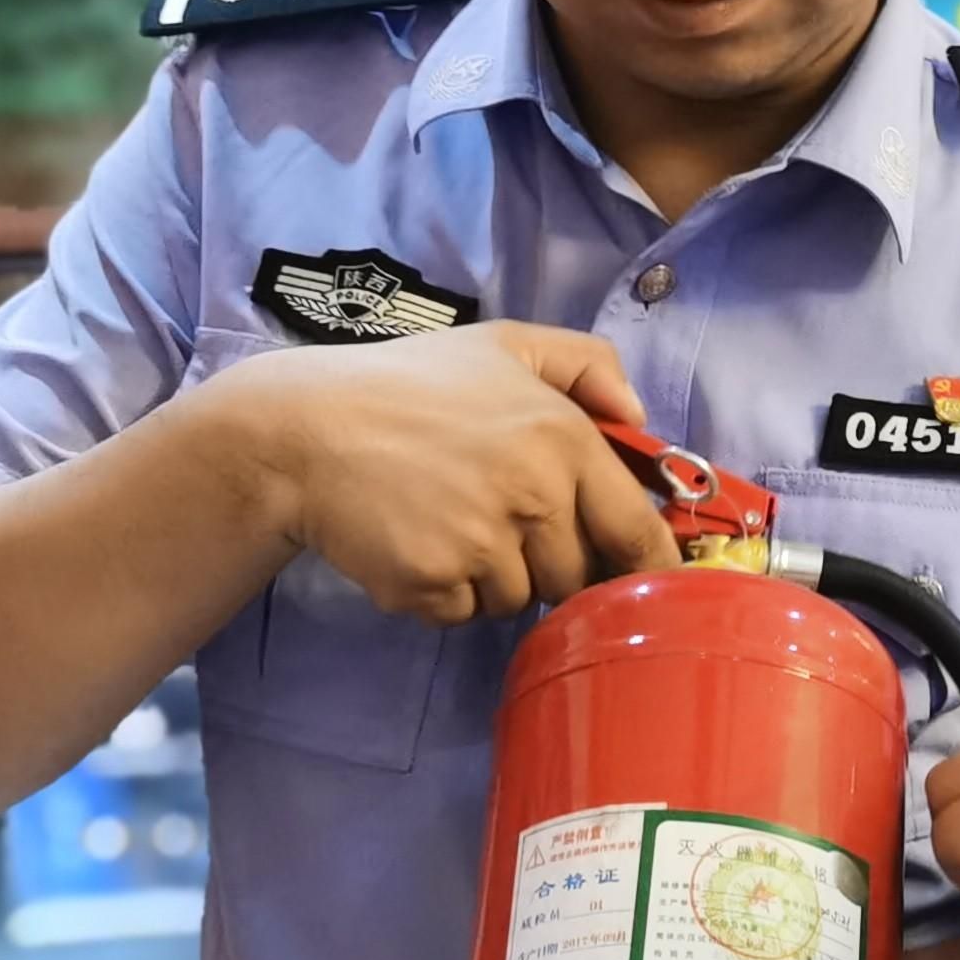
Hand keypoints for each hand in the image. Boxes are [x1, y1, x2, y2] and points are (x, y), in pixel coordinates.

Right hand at [215, 321, 680, 622]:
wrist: (305, 431)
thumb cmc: (410, 385)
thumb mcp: (505, 345)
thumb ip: (587, 365)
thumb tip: (640, 420)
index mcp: (563, 437)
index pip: (637, 530)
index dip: (652, 565)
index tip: (654, 583)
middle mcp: (533, 495)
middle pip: (579, 576)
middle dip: (551, 561)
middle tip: (501, 520)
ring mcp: (482, 545)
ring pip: (521, 598)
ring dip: (494, 578)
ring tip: (448, 521)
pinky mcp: (433, 585)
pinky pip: (465, 615)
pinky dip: (446, 594)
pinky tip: (416, 543)